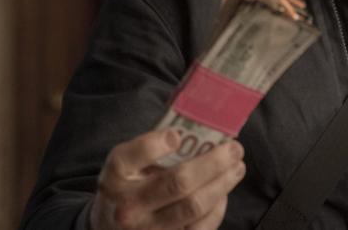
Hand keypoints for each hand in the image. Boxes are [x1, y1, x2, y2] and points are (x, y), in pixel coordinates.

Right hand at [90, 129, 245, 229]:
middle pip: (178, 182)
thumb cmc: (126, 186)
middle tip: (234, 149)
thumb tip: (194, 129)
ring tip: (237, 168)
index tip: (177, 135)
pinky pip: (200, 227)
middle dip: (213, 163)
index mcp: (115, 177)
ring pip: (194, 206)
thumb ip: (151, 146)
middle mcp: (129, 207)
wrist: (111, 229)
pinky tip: (223, 193)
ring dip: (222, 184)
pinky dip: (217, 208)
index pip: (132, 157)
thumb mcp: (126, 163)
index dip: (156, 144)